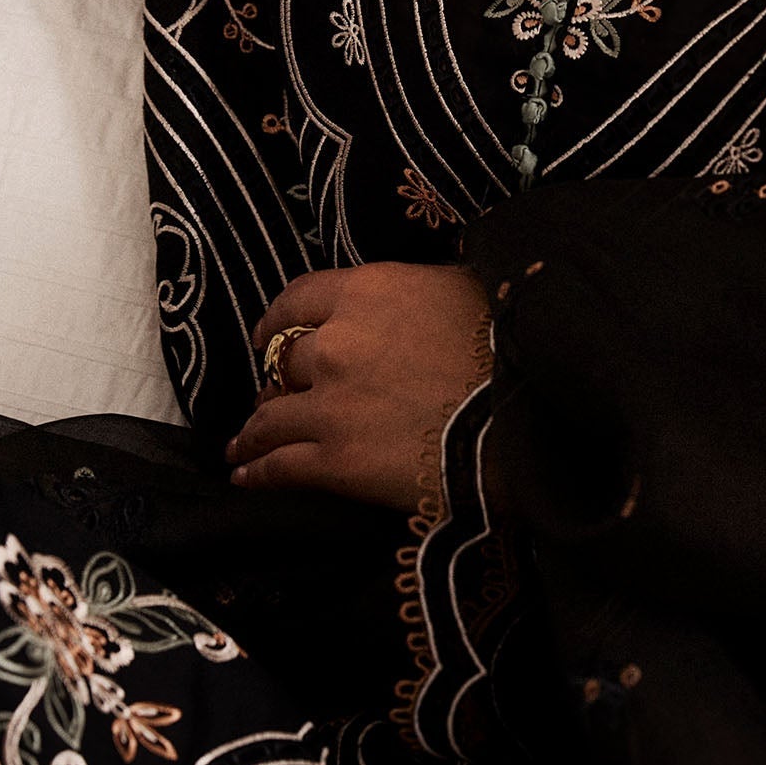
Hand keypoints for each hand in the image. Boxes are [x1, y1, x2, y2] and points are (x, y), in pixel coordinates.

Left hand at [228, 264, 493, 510]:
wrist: (522, 419)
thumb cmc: (507, 348)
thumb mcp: (462, 289)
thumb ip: (416, 289)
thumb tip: (410, 292)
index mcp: (365, 293)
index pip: (298, 299)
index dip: (277, 320)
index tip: (268, 334)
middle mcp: (335, 344)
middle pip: (283, 361)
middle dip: (275, 380)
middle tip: (273, 395)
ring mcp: (330, 405)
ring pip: (270, 416)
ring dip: (254, 431)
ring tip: (243, 443)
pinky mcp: (336, 461)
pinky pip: (281, 466)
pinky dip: (258, 471)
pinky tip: (245, 475)